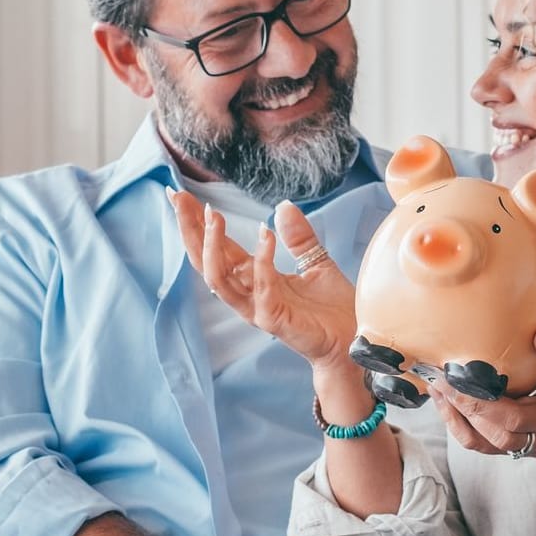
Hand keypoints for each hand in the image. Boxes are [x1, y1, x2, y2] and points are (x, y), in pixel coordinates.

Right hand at [167, 189, 357, 366]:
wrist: (356, 340)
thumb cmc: (334, 309)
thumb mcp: (317, 262)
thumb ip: (298, 237)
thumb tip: (283, 206)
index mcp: (255, 279)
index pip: (218, 248)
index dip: (198, 224)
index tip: (180, 195)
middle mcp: (250, 294)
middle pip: (206, 261)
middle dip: (190, 230)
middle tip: (179, 198)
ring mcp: (258, 309)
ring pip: (218, 278)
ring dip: (212, 246)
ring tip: (213, 216)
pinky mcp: (274, 320)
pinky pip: (260, 288)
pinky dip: (261, 260)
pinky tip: (264, 233)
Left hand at [429, 270, 535, 461]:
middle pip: (515, 416)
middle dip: (481, 400)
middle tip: (452, 374)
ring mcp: (528, 436)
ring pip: (491, 434)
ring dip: (461, 410)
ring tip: (436, 381)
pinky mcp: (508, 448)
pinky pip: (476, 442)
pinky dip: (454, 422)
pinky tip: (439, 396)